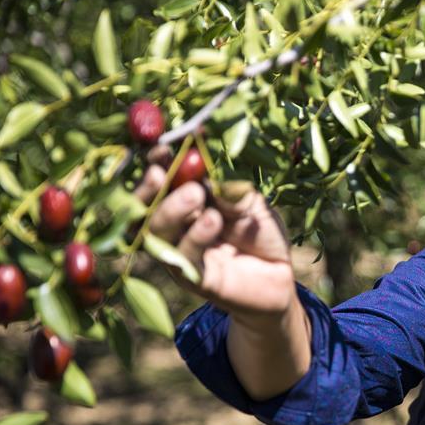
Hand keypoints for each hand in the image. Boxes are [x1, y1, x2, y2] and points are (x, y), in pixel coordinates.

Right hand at [134, 147, 296, 322]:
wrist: (279, 276)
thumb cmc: (261, 233)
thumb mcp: (251, 203)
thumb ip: (230, 188)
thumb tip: (206, 168)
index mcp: (184, 199)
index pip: (160, 179)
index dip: (157, 162)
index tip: (161, 147)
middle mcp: (175, 225)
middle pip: (144, 206)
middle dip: (150, 187)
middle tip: (161, 172)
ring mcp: (179, 252)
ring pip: (156, 231)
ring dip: (171, 209)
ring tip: (196, 193)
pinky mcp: (192, 278)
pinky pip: (182, 257)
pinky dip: (195, 236)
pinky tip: (213, 219)